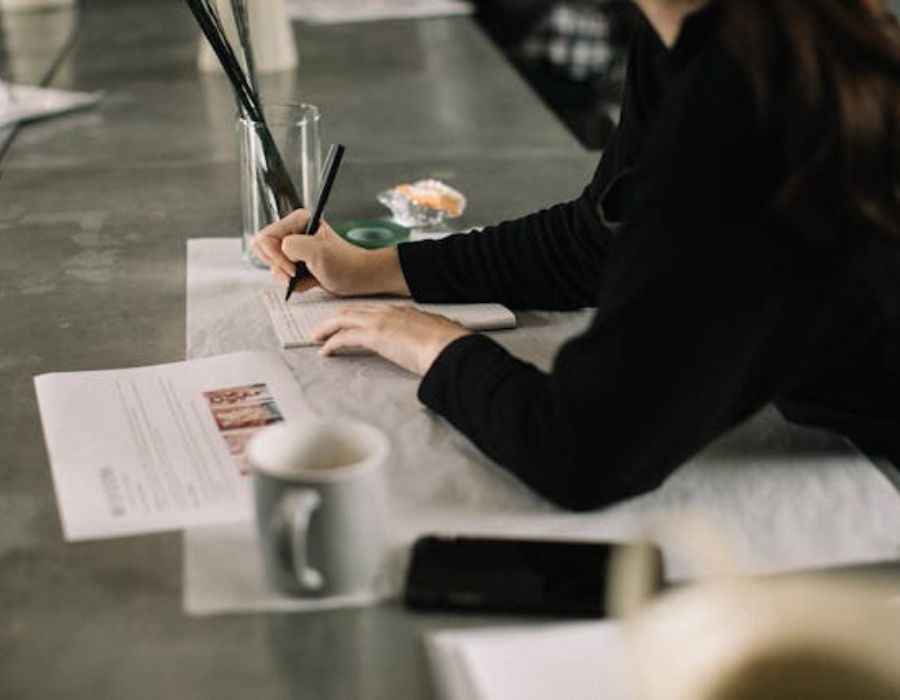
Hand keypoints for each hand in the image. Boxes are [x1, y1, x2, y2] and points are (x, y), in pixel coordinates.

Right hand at [250, 209, 409, 296]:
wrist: (358, 278)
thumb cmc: (345, 263)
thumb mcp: (319, 252)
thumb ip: (294, 246)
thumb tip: (280, 250)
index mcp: (297, 221)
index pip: (266, 237)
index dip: (276, 256)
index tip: (293, 267)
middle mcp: (292, 232)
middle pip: (263, 250)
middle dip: (278, 266)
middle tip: (296, 273)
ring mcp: (293, 249)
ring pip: (271, 265)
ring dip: (285, 276)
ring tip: (305, 277)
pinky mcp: (295, 263)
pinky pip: (280, 275)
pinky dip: (292, 283)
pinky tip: (309, 281)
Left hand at [313, 304, 470, 375]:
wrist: (449, 346)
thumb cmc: (448, 344)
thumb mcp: (438, 335)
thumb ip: (429, 337)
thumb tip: (433, 343)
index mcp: (404, 311)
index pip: (372, 311)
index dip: (357, 317)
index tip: (350, 324)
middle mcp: (389, 312)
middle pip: (353, 311)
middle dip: (335, 319)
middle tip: (323, 329)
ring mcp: (380, 322)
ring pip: (344, 319)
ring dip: (328, 328)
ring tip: (317, 338)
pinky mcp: (374, 336)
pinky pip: (344, 337)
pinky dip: (331, 344)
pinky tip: (325, 351)